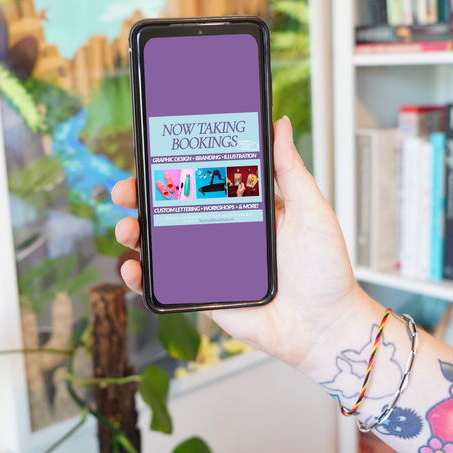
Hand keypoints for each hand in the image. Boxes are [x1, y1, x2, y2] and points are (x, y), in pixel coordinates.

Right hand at [111, 116, 372, 378]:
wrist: (325, 328)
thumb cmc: (326, 271)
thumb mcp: (311, 211)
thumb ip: (291, 171)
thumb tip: (280, 125)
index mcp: (247, 207)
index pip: (202, 179)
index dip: (174, 166)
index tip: (152, 153)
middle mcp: (224, 231)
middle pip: (172, 208)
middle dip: (142, 197)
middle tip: (126, 191)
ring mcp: (211, 263)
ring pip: (161, 244)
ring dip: (134, 233)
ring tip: (127, 229)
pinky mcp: (204, 294)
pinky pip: (166, 284)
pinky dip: (142, 276)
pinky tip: (134, 268)